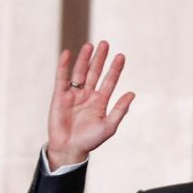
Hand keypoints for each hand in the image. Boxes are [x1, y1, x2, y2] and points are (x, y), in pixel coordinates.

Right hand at [47, 41, 135, 168]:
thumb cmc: (90, 140)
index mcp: (101, 101)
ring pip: (80, 72)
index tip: (121, 56)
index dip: (115, 69)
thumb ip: (120, 109)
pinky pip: (62, 77)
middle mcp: (88, 95)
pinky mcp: (59, 95)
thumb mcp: (109, 126)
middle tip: (105, 43)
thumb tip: (132, 93)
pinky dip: (64, 66)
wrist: (70, 148)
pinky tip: (68, 53)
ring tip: (90, 45)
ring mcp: (74, 94)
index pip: (109, 81)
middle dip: (100, 58)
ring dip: (84, 59)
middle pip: (95, 72)